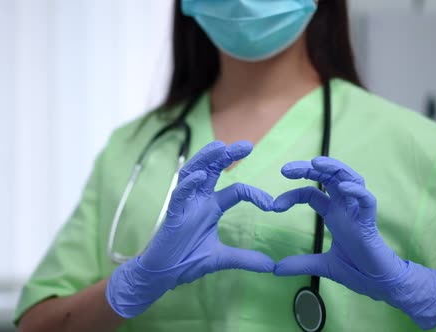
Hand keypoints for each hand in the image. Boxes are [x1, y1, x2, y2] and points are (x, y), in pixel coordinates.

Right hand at [106, 141, 274, 318]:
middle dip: (227, 156)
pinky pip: (178, 196)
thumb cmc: (188, 260)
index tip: (272, 206)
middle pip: (212, 170)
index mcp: (211, 207)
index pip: (236, 191)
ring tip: (219, 147)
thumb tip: (272, 267)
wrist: (163, 274)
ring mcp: (184, 205)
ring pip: (192, 173)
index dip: (254, 194)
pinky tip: (198, 177)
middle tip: (247, 145)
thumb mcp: (223, 258)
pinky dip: (187, 185)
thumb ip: (246, 258)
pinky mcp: (172, 215)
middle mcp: (199, 200)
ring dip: (205, 159)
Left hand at [273, 157, 435, 329]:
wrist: (379, 284)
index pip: (310, 193)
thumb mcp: (322, 265)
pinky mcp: (370, 223)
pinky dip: (357, 191)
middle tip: (286, 169)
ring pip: (350, 178)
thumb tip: (275, 269)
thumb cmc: (357, 269)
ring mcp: (358, 213)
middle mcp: (345, 208)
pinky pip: (368, 201)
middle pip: (329, 177)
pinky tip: (344, 186)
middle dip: (308, 168)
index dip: (291, 195)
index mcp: (334, 213)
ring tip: (316, 163)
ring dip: (334, 168)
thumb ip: (300, 264)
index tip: (274, 206)